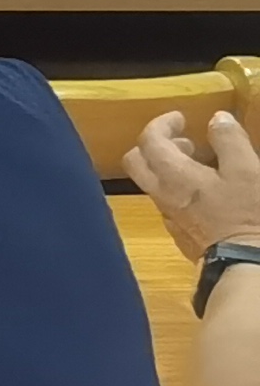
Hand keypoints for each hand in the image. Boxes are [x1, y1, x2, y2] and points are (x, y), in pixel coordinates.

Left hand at [130, 110, 259, 261]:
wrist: (250, 267)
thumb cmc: (249, 215)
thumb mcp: (247, 171)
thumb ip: (229, 141)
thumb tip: (217, 119)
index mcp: (174, 176)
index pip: (149, 141)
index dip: (161, 124)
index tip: (181, 118)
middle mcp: (163, 197)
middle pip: (137, 163)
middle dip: (156, 146)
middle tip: (186, 143)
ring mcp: (171, 219)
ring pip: (155, 186)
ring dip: (170, 169)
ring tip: (204, 166)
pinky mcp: (184, 238)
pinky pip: (171, 206)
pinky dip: (180, 191)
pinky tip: (208, 196)